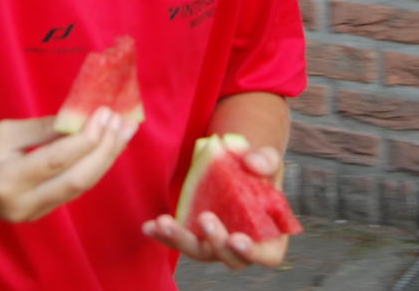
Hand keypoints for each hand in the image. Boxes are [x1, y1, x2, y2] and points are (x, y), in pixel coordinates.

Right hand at [0, 107, 134, 221]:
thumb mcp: (3, 132)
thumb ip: (44, 128)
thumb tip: (81, 117)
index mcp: (9, 179)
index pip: (59, 159)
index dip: (87, 136)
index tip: (106, 111)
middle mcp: (23, 204)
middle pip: (78, 180)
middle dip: (105, 150)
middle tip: (124, 122)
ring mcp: (31, 214)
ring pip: (80, 188)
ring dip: (104, 159)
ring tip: (123, 134)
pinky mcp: (37, 215)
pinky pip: (71, 192)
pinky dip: (90, 169)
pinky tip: (104, 150)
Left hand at [141, 146, 288, 269]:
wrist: (237, 165)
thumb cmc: (259, 168)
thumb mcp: (269, 159)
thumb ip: (266, 160)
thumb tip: (252, 164)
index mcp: (269, 235)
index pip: (266, 255)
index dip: (253, 252)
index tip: (237, 239)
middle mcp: (241, 246)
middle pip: (229, 257)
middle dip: (215, 241)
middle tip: (205, 218)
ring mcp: (216, 243)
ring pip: (199, 251)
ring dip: (181, 240)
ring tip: (164, 222)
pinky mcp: (195, 235)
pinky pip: (179, 240)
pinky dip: (164, 235)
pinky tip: (149, 226)